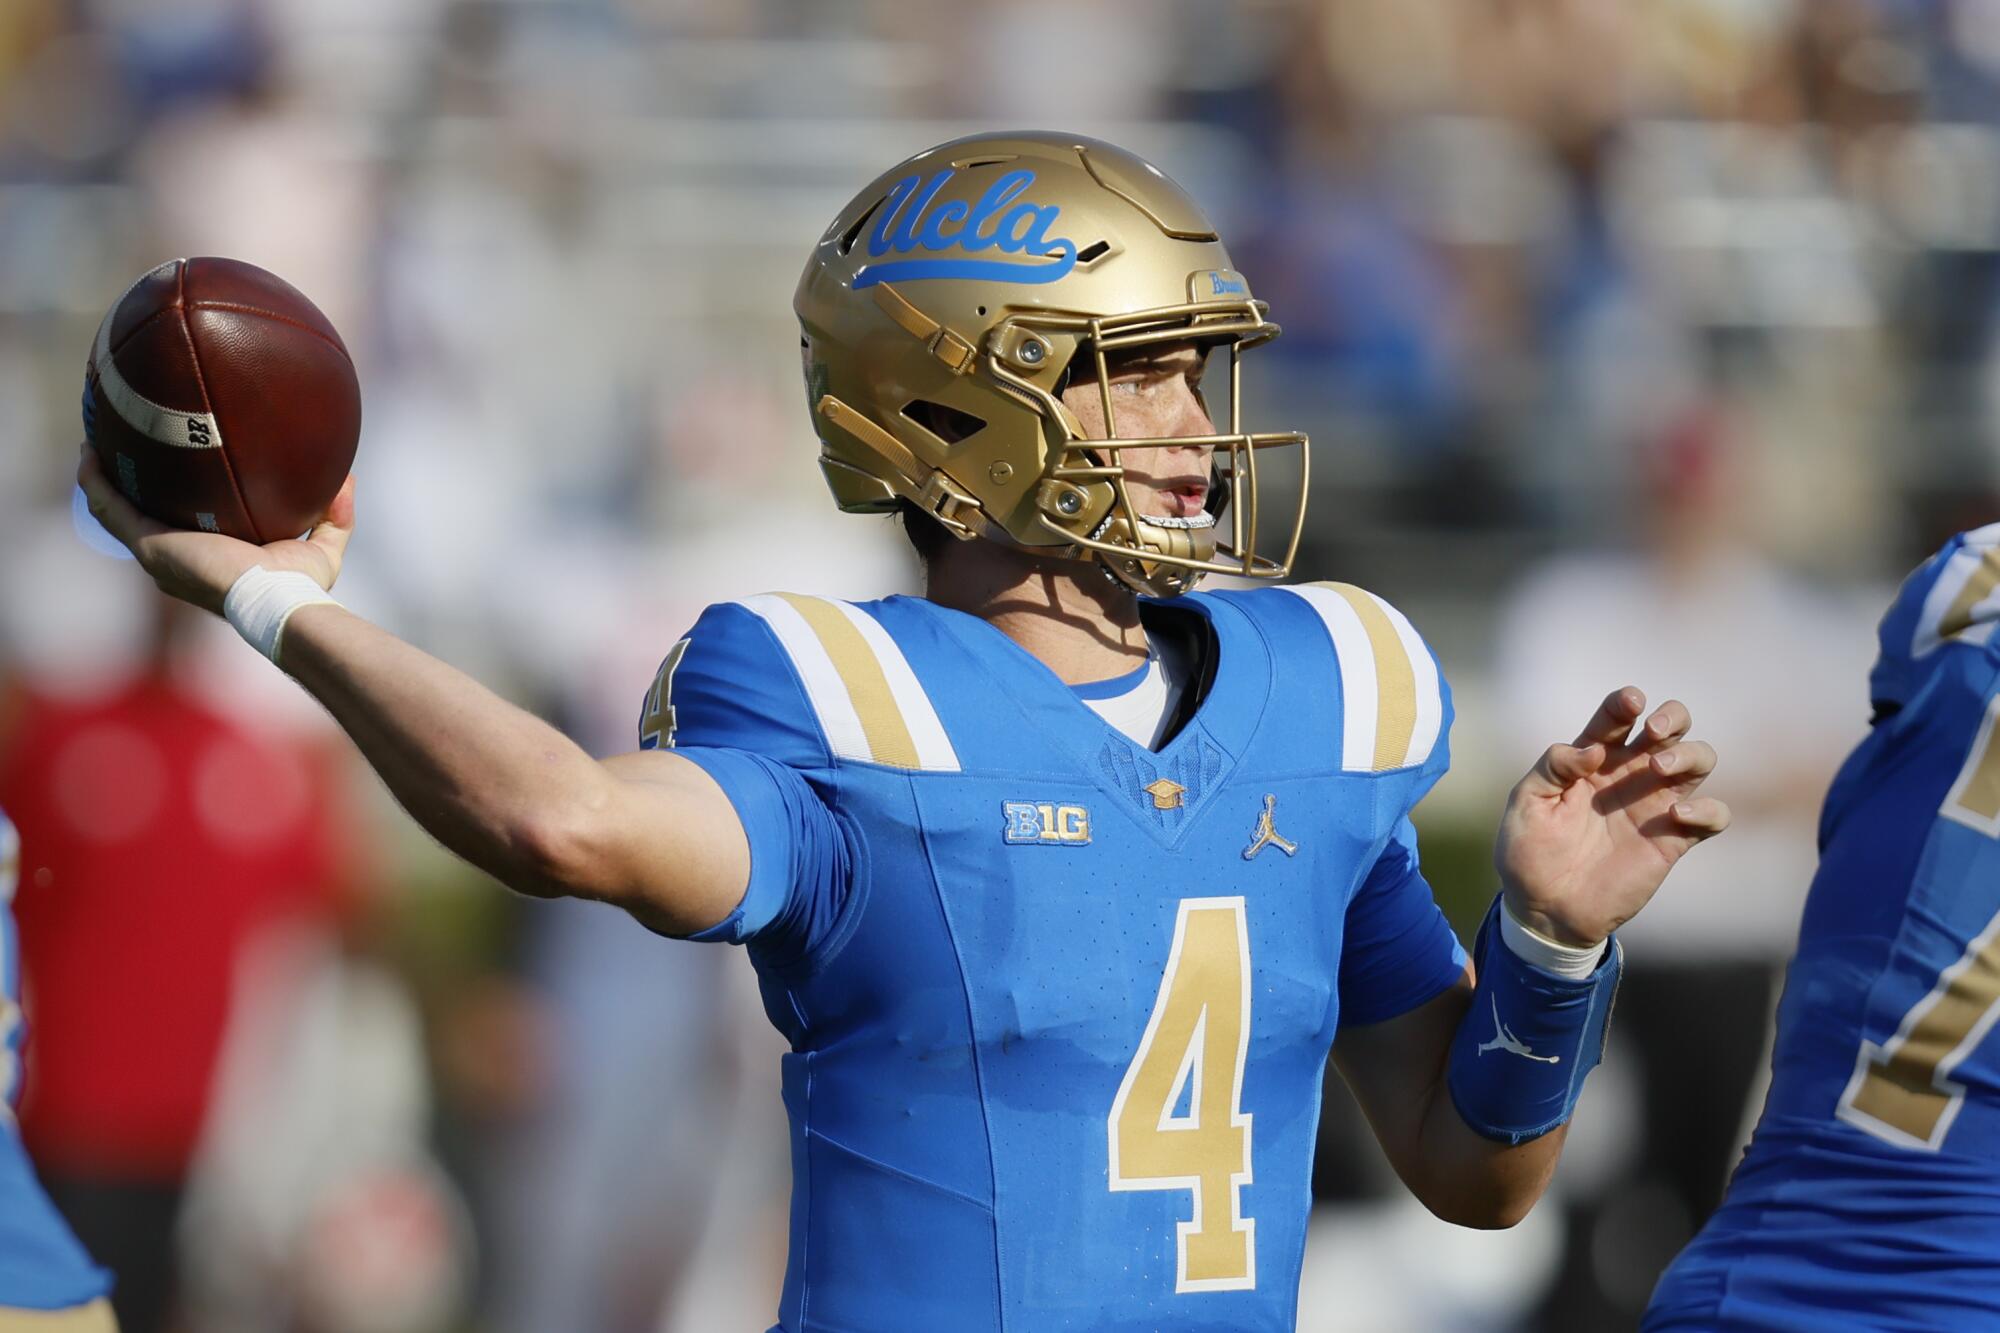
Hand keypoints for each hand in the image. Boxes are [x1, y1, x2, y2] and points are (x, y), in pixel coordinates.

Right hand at [77, 444, 353, 614]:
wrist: (279, 604)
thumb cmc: (299, 588)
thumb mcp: (322, 547)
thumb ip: (333, 515)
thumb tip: (347, 479)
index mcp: (205, 558)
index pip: (179, 527)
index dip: (168, 502)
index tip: (167, 473)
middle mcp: (174, 557)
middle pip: (140, 517)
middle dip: (129, 486)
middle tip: (123, 449)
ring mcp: (157, 553)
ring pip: (116, 511)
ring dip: (101, 479)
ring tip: (95, 442)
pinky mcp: (150, 545)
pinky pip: (112, 508)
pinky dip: (97, 482)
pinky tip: (90, 453)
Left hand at [1496, 687, 1730, 946]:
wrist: (1544, 907)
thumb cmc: (1529, 851)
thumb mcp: (1526, 803)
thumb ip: (1552, 768)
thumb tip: (1593, 751)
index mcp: (1592, 759)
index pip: (1617, 718)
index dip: (1625, 703)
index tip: (1630, 702)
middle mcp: (1629, 775)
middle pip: (1672, 727)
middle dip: (1672, 717)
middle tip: (1654, 732)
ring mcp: (1654, 805)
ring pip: (1699, 760)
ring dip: (1690, 754)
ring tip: (1659, 769)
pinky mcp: (1673, 840)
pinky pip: (1713, 816)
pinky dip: (1707, 810)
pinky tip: (1677, 817)